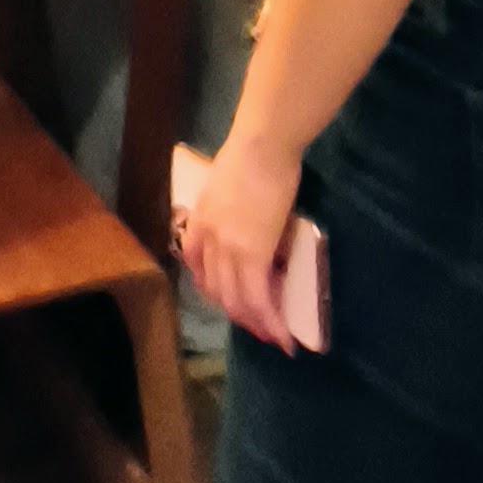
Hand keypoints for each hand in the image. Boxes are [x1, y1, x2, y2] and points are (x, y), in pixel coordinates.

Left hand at [176, 128, 305, 352]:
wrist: (262, 145)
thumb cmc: (251, 154)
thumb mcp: (227, 183)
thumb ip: (229, 207)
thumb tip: (246, 218)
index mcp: (199, 220)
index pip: (197, 267)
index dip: (215, 288)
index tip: (232, 298)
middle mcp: (207, 240)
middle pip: (217, 290)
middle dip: (238, 313)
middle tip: (259, 326)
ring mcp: (227, 250)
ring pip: (236, 302)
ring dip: (256, 325)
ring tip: (275, 338)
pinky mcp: (253, 255)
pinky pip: (258, 299)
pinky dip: (271, 321)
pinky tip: (284, 335)